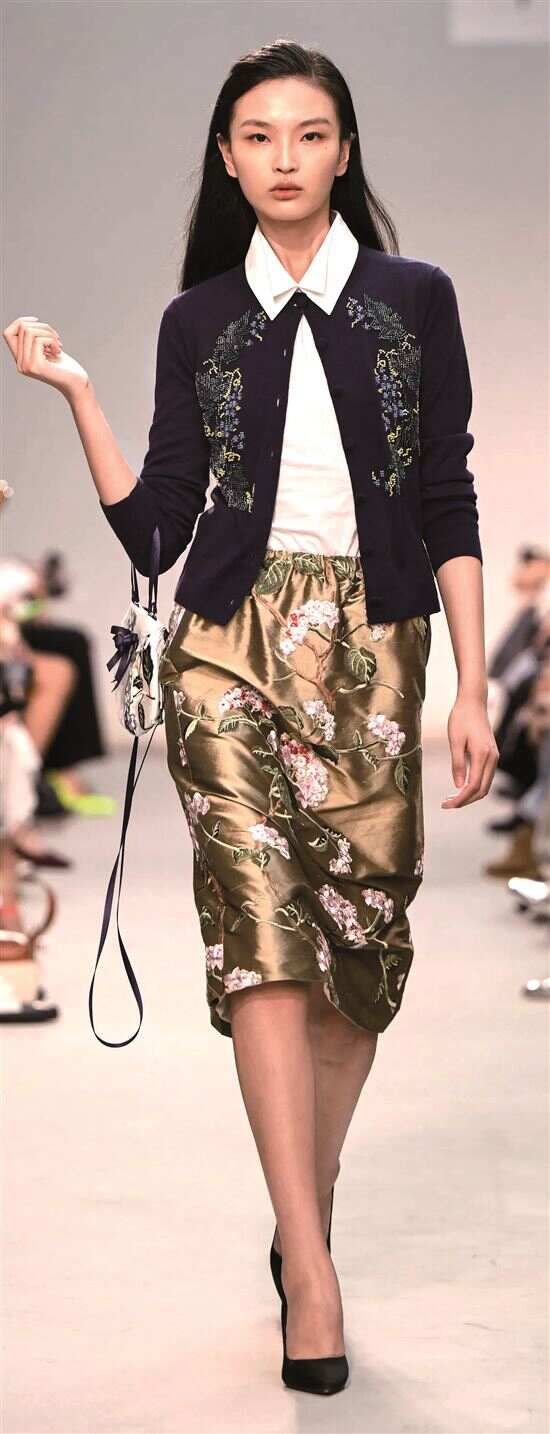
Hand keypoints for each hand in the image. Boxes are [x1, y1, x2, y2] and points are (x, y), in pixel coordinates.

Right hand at [2, 314, 88, 402]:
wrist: (76, 384)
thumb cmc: (65, 366)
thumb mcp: (48, 348)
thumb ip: (36, 338)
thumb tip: (29, 321)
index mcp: (21, 359)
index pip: (8, 333)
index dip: (21, 322)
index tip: (37, 322)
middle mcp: (20, 363)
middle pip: (22, 328)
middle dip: (42, 326)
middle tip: (56, 338)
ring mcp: (26, 365)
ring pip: (29, 331)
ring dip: (48, 333)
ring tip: (58, 345)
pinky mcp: (36, 366)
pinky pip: (39, 340)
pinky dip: (52, 340)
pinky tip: (58, 351)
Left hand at [442, 694, 498, 808]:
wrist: (473, 701)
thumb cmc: (461, 718)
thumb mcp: (454, 740)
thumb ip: (457, 764)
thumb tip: (458, 786)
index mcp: (483, 755)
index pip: (473, 786)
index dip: (460, 799)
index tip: (446, 805)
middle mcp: (492, 758)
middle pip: (482, 790)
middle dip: (465, 801)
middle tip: (447, 805)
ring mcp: (494, 757)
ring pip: (485, 785)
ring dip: (470, 795)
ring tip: (452, 798)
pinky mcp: (492, 754)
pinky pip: (485, 777)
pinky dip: (475, 786)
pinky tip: (461, 787)